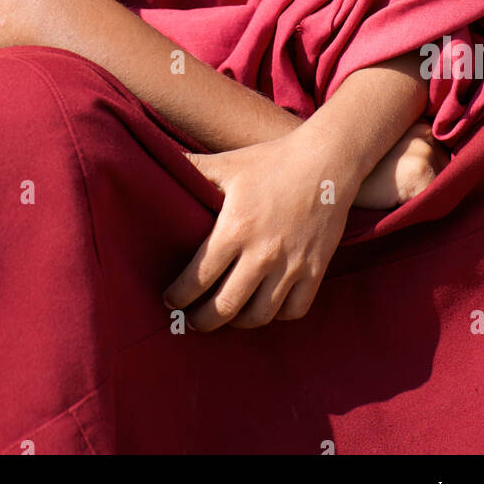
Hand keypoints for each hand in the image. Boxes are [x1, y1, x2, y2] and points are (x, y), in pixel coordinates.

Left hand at [162, 129, 358, 331]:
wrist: (326, 161)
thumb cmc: (271, 161)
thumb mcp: (227, 163)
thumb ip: (191, 169)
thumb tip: (156, 163)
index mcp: (235, 228)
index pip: (198, 277)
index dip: (179, 295)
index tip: (170, 300)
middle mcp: (262, 253)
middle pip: (225, 306)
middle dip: (202, 320)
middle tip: (192, 320)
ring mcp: (292, 265)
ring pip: (259, 315)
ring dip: (237, 322)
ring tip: (226, 316)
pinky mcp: (315, 269)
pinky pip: (294, 310)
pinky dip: (277, 315)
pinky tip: (264, 306)